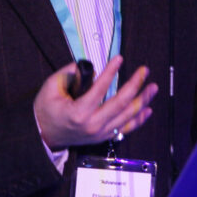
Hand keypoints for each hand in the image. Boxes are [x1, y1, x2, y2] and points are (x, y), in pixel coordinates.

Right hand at [34, 55, 158, 150]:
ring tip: (153, 87)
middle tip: (145, 70)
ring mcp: (101, 133)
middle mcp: (93, 125)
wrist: (44, 135)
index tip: (119, 58)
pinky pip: (126, 128)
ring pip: (128, 116)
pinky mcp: (104, 137)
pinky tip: (148, 109)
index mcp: (79, 112)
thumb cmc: (46, 109)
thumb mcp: (51, 87)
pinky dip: (139, 119)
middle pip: (121, 103)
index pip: (100, 89)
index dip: (111, 72)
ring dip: (143, 100)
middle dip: (135, 84)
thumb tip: (92, 68)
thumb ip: (70, 73)